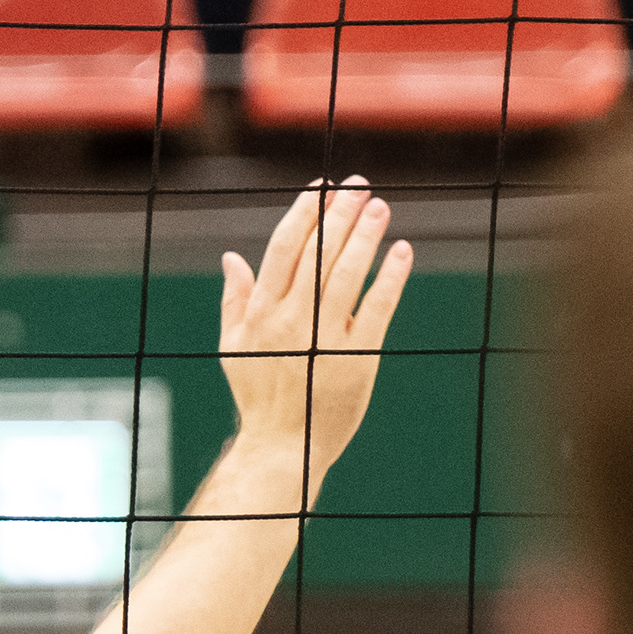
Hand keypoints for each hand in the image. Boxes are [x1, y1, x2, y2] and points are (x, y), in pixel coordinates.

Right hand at [222, 179, 413, 486]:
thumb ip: (234, 300)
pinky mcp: (357, 359)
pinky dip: (390, 277)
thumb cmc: (259, 397)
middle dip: (339, 214)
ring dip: (365, 235)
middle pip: (318, 254)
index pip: (283, 250)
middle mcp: (291, 321)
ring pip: (347, 274)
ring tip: (380, 207)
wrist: (284, 447)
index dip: (304, 214)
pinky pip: (377, 308)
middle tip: (359, 186)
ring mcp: (324, 339)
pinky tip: (401, 251)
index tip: (322, 188)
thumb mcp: (235, 348)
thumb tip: (231, 258)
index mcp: (261, 314)